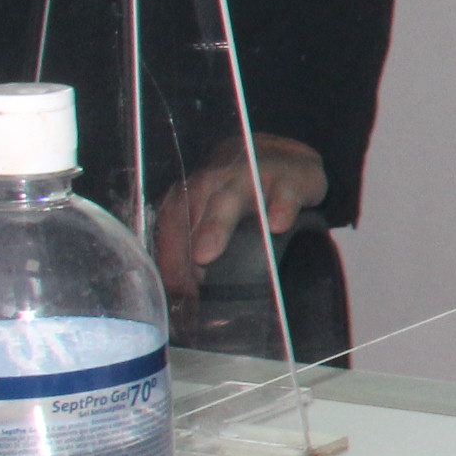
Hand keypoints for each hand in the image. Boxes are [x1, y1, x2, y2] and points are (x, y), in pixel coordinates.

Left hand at [153, 135, 328, 297]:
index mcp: (191, 193)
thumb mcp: (216, 212)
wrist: (288, 158)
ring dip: (215, 226)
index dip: (167, 257)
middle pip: (191, 210)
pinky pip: (282, 195)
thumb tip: (182, 296)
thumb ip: (197, 245)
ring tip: (206, 254)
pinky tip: (277, 225)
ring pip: (228, 201)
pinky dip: (280, 208)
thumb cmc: (244, 194)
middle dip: (179, 243)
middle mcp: (213, 182)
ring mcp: (249, 178)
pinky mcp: (287, 181)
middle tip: (170, 274)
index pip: (170, 224)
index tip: (171, 290)